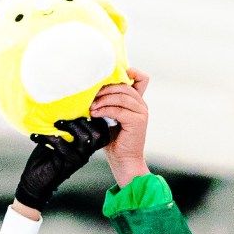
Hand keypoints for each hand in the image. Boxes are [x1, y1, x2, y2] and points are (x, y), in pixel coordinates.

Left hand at [14, 115, 116, 213]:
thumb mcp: (57, 137)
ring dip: (69, 126)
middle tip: (63, 116)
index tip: (79, 109)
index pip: (101, 131)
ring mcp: (77, 160)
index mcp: (86, 146)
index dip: (94, 118)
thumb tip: (62, 102)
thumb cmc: (45, 157)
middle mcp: (85, 153)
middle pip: (97, 133)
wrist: (34, 182)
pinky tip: (35, 137)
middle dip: (82, 120)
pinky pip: (62, 146)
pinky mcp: (66, 165)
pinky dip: (48, 138)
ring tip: (53, 123)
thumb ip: (65, 125)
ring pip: (84, 138)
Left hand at [90, 69, 149, 184]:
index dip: (131, 72)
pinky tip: (94, 113)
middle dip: (105, 89)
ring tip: (91, 106)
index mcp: (137, 102)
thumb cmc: (114, 142)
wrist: (124, 161)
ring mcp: (141, 112)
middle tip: (91, 96)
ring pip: (121, 96)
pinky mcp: (137, 121)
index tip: (112, 77)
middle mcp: (141, 105)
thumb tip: (91, 92)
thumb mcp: (110, 118)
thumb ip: (108, 104)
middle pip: (124, 86)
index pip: (141, 79)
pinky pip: (118, 109)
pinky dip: (104, 110)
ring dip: (103, 99)